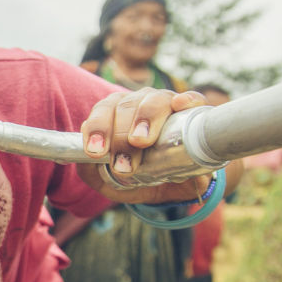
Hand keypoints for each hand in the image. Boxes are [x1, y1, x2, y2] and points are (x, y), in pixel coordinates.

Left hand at [78, 88, 216, 203]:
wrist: (172, 182)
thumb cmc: (137, 173)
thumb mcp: (112, 181)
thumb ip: (95, 174)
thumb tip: (87, 165)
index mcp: (115, 114)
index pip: (103, 111)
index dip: (98, 129)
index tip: (96, 152)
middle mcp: (138, 103)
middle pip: (126, 107)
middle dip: (120, 136)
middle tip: (122, 164)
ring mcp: (166, 103)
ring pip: (154, 100)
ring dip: (145, 118)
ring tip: (140, 141)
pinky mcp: (194, 109)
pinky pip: (192, 99)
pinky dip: (187, 100)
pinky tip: (180, 105)